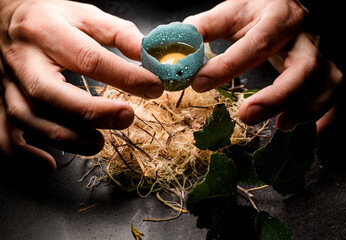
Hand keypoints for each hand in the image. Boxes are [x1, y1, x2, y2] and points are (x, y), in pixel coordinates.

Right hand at [0, 0, 162, 170]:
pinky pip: (4, 134)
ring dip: (66, 137)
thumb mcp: (85, 15)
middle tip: (126, 118)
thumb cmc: (51, 18)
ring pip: (29, 118)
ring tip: (98, 143)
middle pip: (50, 92)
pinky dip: (24, 155)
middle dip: (91, 112)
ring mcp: (8, 83)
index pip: (88, 58)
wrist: (6, 17)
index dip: (124, 76)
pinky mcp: (2, 101)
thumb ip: (118, 33)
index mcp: (48, 32)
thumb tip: (148, 53)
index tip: (154, 87)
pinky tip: (50, 164)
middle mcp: (24, 59)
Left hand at [184, 0, 342, 130]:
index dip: (227, 66)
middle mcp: (306, 38)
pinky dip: (325, 119)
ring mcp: (322, 55)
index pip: (256, 44)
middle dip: (276, 97)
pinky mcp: (328, 70)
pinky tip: (307, 133)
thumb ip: (205, 27)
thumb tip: (179, 48)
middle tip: (245, 116)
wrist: (292, 5)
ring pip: (327, 85)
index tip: (199, 83)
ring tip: (281, 127)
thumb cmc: (260, 11)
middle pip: (303, 70)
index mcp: (278, 18)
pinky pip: (336, 97)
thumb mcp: (232, 12)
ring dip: (306, 110)